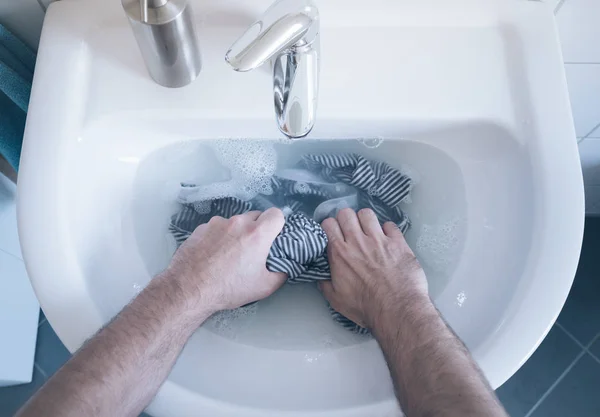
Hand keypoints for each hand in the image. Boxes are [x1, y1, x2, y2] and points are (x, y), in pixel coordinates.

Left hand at [166, 208, 286, 313]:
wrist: (189, 289)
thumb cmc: (228, 288)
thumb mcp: (264, 287)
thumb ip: (282, 272)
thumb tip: (287, 265)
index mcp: (257, 233)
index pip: (276, 213)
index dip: (278, 225)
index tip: (274, 237)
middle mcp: (238, 222)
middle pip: (255, 216)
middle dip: (258, 229)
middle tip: (253, 249)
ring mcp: (217, 223)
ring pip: (235, 222)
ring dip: (237, 232)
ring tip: (230, 254)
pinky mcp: (201, 228)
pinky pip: (218, 227)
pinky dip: (220, 236)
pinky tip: (214, 254)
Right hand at [319, 208, 429, 329]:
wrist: (396, 310)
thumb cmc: (365, 307)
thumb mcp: (336, 300)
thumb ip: (325, 284)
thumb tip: (321, 276)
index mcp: (339, 253)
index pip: (328, 224)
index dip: (329, 227)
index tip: (333, 234)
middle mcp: (357, 241)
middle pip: (346, 213)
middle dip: (346, 219)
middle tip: (350, 231)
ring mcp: (379, 239)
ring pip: (367, 214)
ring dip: (365, 220)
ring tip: (368, 231)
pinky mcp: (398, 242)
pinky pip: (390, 224)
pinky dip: (387, 230)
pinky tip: (387, 239)